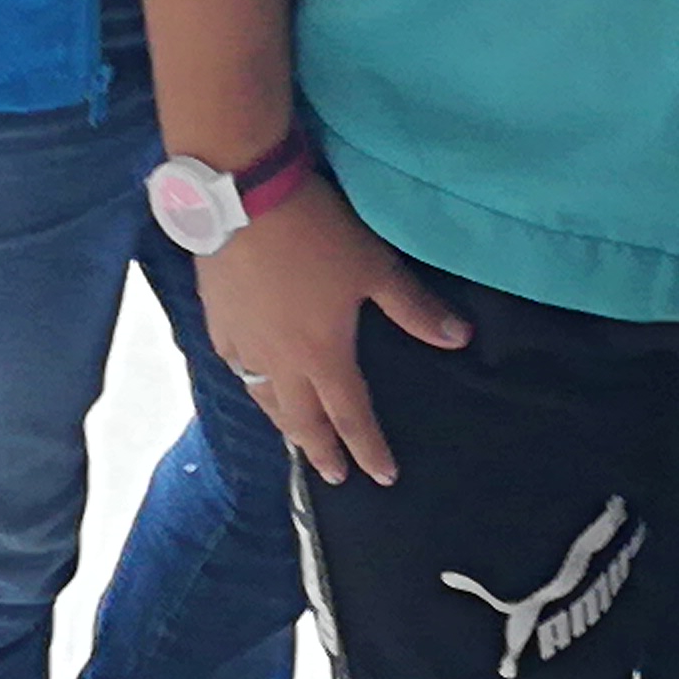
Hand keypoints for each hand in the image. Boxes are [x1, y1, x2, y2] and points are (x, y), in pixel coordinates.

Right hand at [205, 184, 467, 484]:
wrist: (244, 200)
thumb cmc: (318, 234)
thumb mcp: (375, 266)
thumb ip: (415, 308)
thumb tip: (461, 339)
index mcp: (323, 355)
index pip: (352, 416)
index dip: (369, 449)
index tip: (383, 478)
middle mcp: (280, 363)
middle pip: (302, 421)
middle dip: (321, 451)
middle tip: (333, 477)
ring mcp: (243, 346)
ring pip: (264, 401)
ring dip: (284, 425)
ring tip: (294, 438)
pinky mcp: (217, 323)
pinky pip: (234, 368)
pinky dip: (248, 385)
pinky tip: (249, 380)